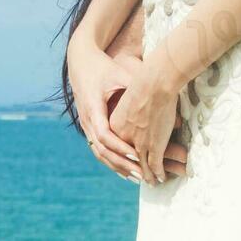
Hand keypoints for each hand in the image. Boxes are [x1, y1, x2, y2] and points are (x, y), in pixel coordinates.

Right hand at [67, 35, 140, 179]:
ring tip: (137, 177)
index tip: (137, 156)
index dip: (120, 148)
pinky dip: (112, 161)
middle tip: (142, 174)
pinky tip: (125, 171)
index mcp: (93, 108)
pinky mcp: (89, 127)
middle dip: (122, 163)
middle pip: (102, 150)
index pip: (105, 135)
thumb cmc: (103, 67)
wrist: (81, 63)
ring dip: (118, 166)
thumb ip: (135, 85)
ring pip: (100, 153)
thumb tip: (160, 93)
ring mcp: (86, 125)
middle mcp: (87, 120)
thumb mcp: (119, 73)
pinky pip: (99, 149)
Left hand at [109, 59, 181, 184]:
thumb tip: (138, 102)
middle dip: (134, 170)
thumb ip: (130, 103)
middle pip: (127, 159)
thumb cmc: (144, 82)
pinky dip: (158, 173)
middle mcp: (123, 138)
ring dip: (147, 176)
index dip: (124, 153)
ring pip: (141, 167)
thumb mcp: (129, 94)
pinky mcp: (152, 147)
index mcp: (115, 124)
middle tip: (139, 177)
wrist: (154, 83)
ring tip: (151, 182)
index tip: (129, 158)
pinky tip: (161, 178)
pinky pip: (154, 165)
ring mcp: (138, 144)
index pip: (118, 143)